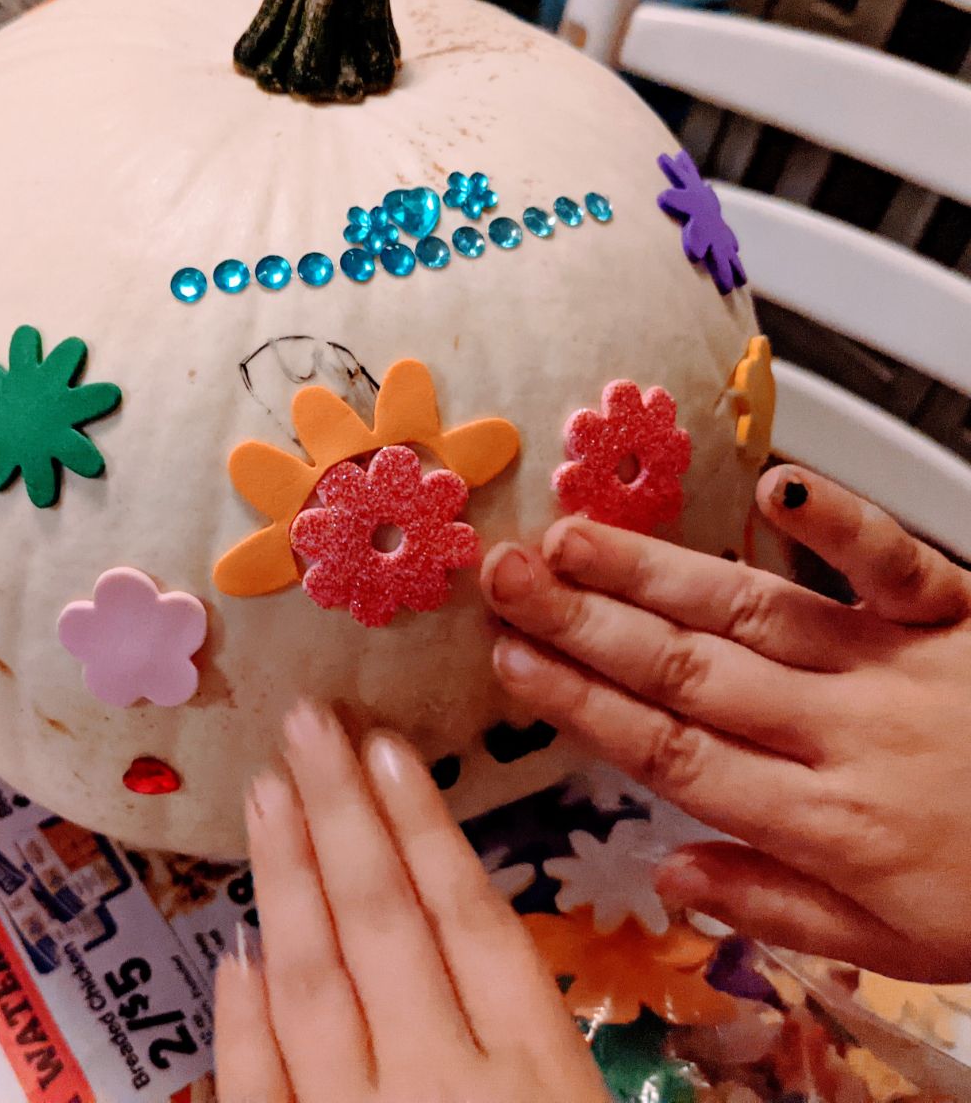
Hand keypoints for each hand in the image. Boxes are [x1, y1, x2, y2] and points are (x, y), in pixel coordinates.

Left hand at [213, 703, 608, 1102]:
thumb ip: (561, 1038)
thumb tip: (508, 938)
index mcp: (536, 1066)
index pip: (470, 916)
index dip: (423, 823)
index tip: (385, 746)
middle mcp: (440, 1084)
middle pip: (383, 922)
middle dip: (341, 811)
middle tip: (306, 724)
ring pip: (312, 986)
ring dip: (286, 880)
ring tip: (265, 792)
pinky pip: (257, 1092)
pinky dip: (243, 1021)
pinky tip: (234, 951)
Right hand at [481, 465, 970, 982]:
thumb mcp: (898, 945)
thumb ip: (778, 906)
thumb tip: (670, 875)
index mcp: (821, 819)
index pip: (667, 752)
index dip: (578, 703)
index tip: (511, 659)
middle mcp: (839, 732)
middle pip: (686, 670)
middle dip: (584, 620)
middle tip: (508, 576)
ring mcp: (894, 664)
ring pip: (751, 611)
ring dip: (653, 572)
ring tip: (572, 537)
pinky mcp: (952, 613)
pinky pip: (891, 562)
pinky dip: (837, 524)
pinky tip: (772, 488)